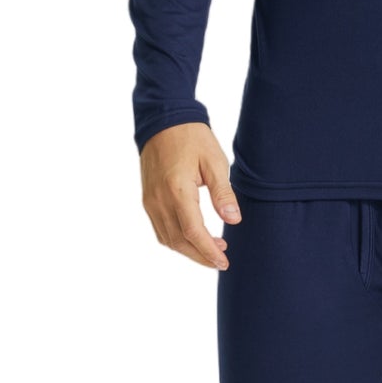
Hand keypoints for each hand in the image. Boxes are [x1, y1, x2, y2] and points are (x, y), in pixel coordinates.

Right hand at [139, 122, 241, 268]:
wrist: (163, 120)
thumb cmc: (193, 138)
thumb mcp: (214, 162)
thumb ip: (223, 194)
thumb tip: (234, 220)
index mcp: (177, 190)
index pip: (192, 231)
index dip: (208, 251)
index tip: (223, 261)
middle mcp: (159, 200)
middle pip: (178, 241)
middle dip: (200, 256)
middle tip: (221, 261)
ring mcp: (150, 201)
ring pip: (167, 238)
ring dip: (188, 250)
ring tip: (211, 249)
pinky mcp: (147, 199)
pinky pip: (159, 229)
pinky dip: (176, 240)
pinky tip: (192, 237)